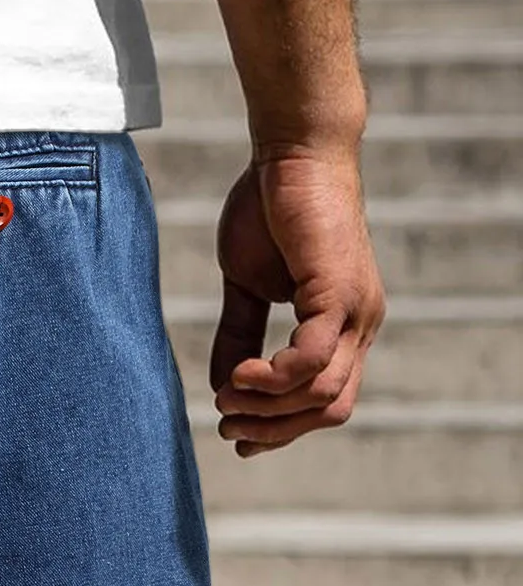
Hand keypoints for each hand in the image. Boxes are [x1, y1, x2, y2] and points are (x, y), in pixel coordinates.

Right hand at [210, 149, 385, 455]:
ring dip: (266, 408)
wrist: (290, 151)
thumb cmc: (269, 209)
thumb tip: (223, 386)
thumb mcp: (247, 287)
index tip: (236, 435)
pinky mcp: (337, 293)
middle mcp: (361, 324)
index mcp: (345, 326)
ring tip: (226, 396)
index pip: (327, 402)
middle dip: (274, 429)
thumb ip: (239, 336)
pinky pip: (309, 363)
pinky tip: (239, 375)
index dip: (283, 430)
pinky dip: (270, 380)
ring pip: (321, 395)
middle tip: (227, 424)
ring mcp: (356, 311)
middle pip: (329, 409)